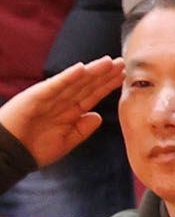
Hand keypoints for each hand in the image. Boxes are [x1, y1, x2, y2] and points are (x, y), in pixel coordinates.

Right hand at [0, 58, 121, 165]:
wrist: (10, 154)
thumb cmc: (35, 149)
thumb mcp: (66, 141)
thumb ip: (83, 129)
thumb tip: (98, 116)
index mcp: (68, 111)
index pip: (91, 94)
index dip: (106, 85)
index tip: (122, 76)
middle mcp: (60, 101)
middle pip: (86, 84)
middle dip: (103, 74)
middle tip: (121, 62)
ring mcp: (48, 97)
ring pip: (74, 82)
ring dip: (91, 71)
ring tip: (107, 62)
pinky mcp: (35, 97)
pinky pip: (54, 85)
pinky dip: (67, 77)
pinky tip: (81, 69)